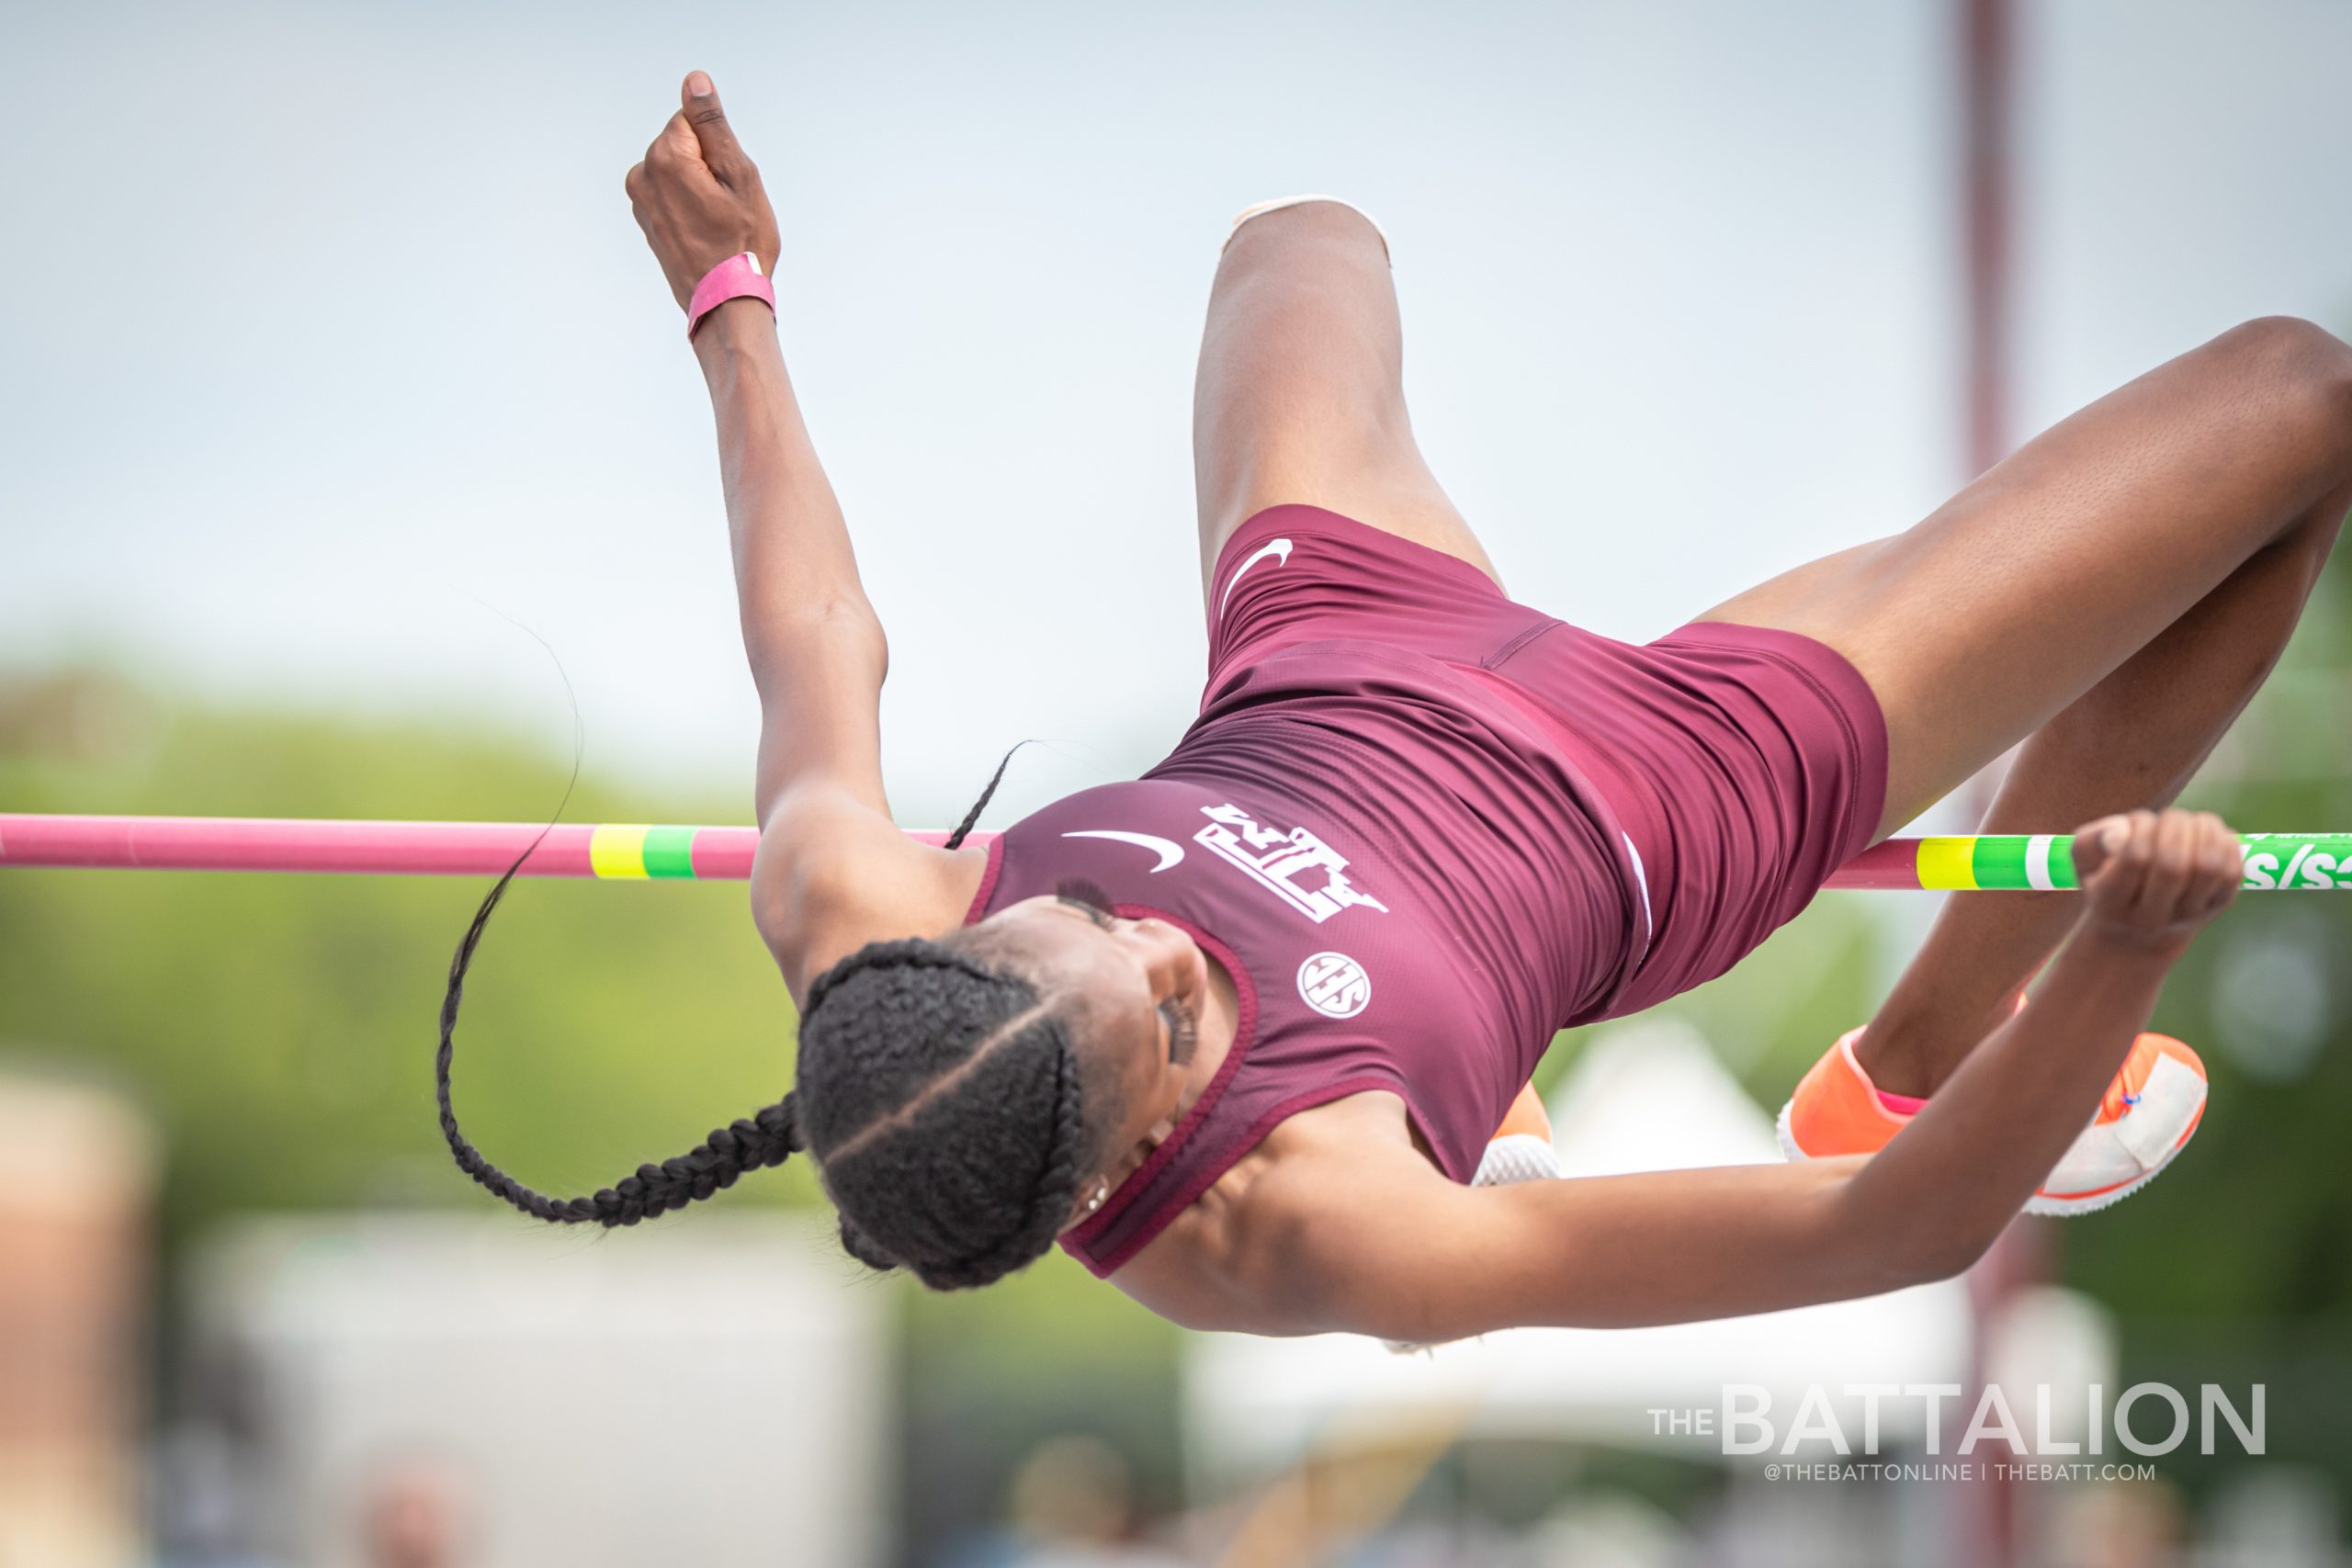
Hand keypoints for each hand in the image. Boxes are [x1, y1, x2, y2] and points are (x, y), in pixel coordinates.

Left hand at [624, 72, 781, 312]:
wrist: (725, 301)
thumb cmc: (740, 244)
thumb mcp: (738, 175)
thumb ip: (712, 124)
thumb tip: (694, 83)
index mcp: (665, 157)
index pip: (693, 121)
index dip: (719, 149)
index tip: (729, 181)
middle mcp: (643, 175)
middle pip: (683, 144)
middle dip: (708, 166)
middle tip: (727, 205)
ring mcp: (640, 200)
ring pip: (678, 170)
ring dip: (699, 187)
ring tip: (717, 222)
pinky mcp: (646, 220)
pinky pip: (672, 194)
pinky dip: (689, 205)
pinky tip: (706, 231)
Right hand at [2071, 809, 2241, 955]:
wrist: (2136, 936)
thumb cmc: (2106, 884)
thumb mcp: (2084, 863)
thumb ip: (2093, 840)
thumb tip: (2122, 832)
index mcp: (2112, 905)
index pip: (2135, 858)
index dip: (2142, 828)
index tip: (2138, 821)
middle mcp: (2151, 918)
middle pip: (2174, 865)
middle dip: (2176, 826)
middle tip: (2170, 816)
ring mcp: (2188, 916)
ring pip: (2208, 866)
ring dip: (2204, 830)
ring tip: (2192, 821)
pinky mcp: (2217, 908)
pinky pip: (2232, 871)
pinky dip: (2226, 842)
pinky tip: (2210, 833)